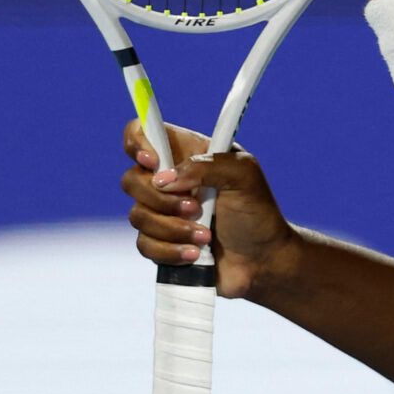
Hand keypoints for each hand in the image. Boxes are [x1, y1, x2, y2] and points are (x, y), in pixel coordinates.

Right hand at [120, 121, 298, 299]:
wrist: (262, 261)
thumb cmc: (256, 213)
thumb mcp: (243, 176)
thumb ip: (206, 165)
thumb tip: (165, 180)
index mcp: (185, 154)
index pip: (143, 132)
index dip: (137, 142)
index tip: (153, 162)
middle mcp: (168, 181)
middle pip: (131, 179)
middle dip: (161, 199)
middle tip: (196, 208)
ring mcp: (162, 213)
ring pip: (137, 216)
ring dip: (173, 229)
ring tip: (206, 236)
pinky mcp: (160, 243)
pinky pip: (144, 245)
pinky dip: (170, 251)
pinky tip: (195, 253)